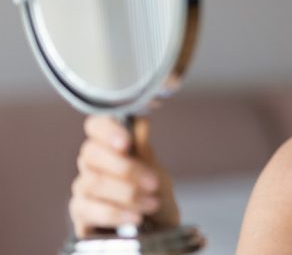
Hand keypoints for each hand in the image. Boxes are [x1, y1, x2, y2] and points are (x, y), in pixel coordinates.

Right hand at [69, 115, 179, 236]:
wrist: (157, 224)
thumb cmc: (152, 191)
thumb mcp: (154, 168)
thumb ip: (143, 147)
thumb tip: (141, 122)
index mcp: (109, 144)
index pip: (96, 125)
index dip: (107, 130)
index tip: (126, 142)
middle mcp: (91, 163)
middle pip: (92, 153)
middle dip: (126, 168)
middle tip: (153, 182)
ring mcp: (83, 187)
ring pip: (93, 182)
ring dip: (127, 194)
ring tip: (152, 203)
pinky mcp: (80, 212)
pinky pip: (90, 209)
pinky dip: (116, 213)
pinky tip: (135, 217)